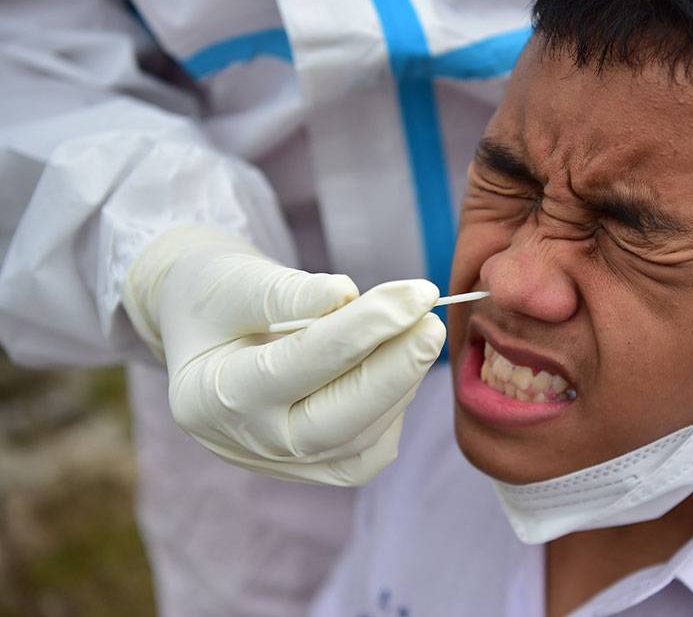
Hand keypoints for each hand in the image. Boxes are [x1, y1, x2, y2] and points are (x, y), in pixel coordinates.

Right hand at [123, 225, 445, 484]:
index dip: (364, 328)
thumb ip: (287, 292)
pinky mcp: (312, 469)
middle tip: (433, 323)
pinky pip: (366, 454)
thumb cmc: (216, 296)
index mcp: (208, 396)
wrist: (203, 327)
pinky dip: (392, 412)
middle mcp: (244, 442)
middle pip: (336, 422)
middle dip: (395, 371)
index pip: (300, 363)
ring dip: (400, 384)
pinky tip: (397, 367)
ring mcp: (278, 464)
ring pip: (360, 441)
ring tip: (417, 330)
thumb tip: (346, 295)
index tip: (414, 294)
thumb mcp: (235, 280)